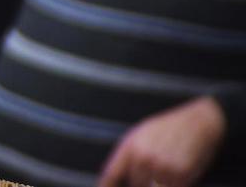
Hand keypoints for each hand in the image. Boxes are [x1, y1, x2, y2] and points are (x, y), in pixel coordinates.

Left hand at [98, 96, 225, 186]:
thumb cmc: (168, 128)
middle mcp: (143, 158)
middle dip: (140, 181)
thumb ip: (129, 154)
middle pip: (134, 184)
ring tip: (164, 169)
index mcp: (130, 146)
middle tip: (155, 167)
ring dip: (155, 184)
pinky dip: (173, 184)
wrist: (198, 123)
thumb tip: (120, 174)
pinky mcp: (181, 175)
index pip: (111, 173)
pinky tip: (178, 172)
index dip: (105, 185)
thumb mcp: (141, 134)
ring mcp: (162, 168)